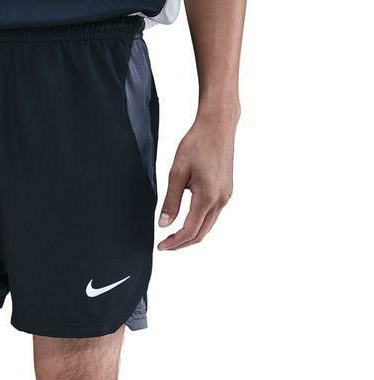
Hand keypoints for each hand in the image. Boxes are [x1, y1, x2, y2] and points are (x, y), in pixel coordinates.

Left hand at [158, 113, 237, 250]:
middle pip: (201, 233)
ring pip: (207, 226)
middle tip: (164, 245)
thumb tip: (164, 224)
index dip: (174, 242)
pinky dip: (199, 224)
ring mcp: (226, 196)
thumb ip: (171, 201)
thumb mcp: (177, 172)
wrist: (218, 126)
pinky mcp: (226, 192)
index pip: (190, 230)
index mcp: (208, 196)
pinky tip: (186, 222)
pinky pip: (212, 216)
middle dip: (181, 243)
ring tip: (172, 236)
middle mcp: (221, 199)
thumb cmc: (197, 143)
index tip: (161, 247)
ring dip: (190, 235)